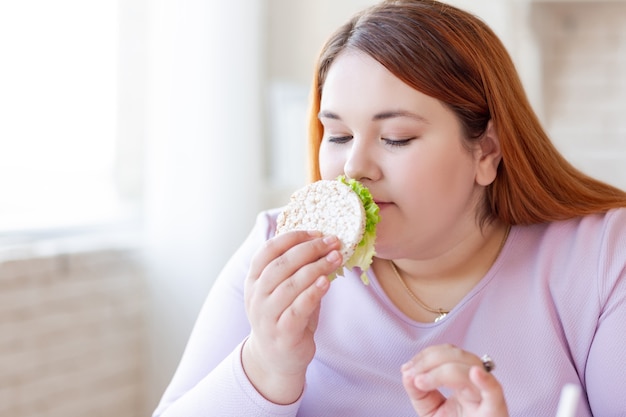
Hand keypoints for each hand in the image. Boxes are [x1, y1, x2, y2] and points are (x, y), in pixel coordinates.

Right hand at [242, 230, 341, 403]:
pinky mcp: (282, 334)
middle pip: (281, 264)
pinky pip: (297, 309)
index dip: (292, 237)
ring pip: (290, 285)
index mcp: (254, 280)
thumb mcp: (284, 290)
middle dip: (309, 249)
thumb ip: (296, 269)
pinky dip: (312, 293)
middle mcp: (256, 296)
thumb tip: (324, 243)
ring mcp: (267, 316)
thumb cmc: (284, 316)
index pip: (268, 250)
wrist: (277, 359)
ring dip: (316, 267)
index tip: (316, 232)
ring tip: (336, 257)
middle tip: (332, 241)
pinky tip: (326, 282)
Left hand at [401, 344, 508, 416]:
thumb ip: (418, 392)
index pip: (448, 354)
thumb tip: (407, 374)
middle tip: (411, 373)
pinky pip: (495, 391)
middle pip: (459, 356)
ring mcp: (488, 396)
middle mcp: (477, 384)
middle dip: (430, 359)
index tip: (407, 368)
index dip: (426, 355)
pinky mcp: (495, 411)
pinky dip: (486, 380)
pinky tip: (475, 374)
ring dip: (441, 370)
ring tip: (421, 382)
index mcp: (464, 380)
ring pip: (471, 368)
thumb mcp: (430, 410)